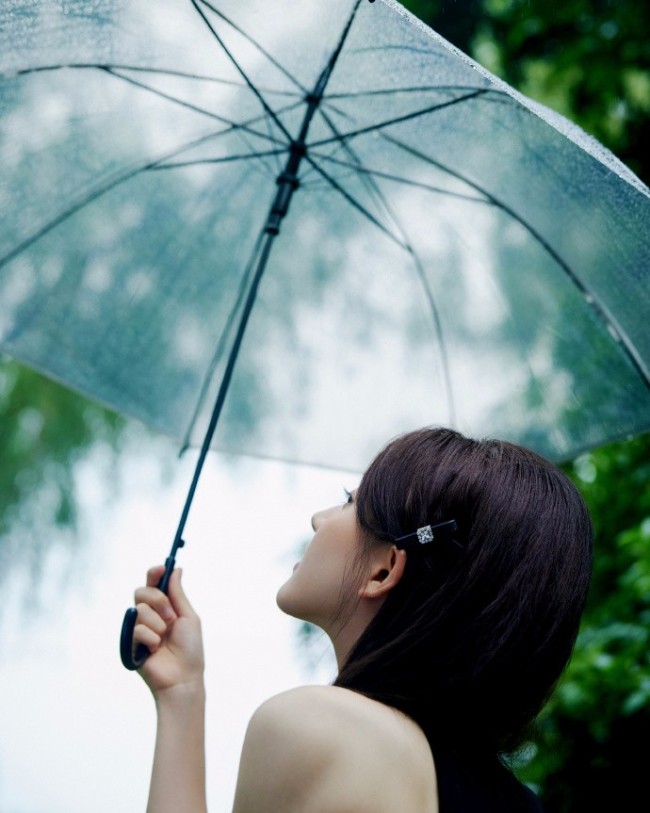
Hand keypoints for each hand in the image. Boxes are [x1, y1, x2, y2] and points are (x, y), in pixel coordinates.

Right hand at [132, 565, 203, 697]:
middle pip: (141, 592)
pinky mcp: (129, 643)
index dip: (154, 573)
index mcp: (164, 607)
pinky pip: (136, 629)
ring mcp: (138, 629)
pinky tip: (155, 650)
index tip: (161, 568)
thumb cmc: (190, 649)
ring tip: (164, 639)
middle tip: (170, 616)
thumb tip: (176, 569)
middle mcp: (149, 615)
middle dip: (158, 600)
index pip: (153, 584)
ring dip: (158, 624)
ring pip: (140, 610)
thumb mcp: (188, 617)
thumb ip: (178, 594)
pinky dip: (151, 639)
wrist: (183, 677)